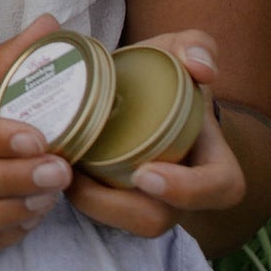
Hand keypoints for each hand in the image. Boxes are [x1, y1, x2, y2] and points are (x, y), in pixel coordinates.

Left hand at [68, 29, 246, 240]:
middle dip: (118, 207)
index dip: (187, 190)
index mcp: (214, 165)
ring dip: (90, 205)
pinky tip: (52, 171)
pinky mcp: (118, 205)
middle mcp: (183, 195)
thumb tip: (200, 68)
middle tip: (79, 175)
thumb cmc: (164, 74)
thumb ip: (197, 46)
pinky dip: (76, 198)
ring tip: (61, 170)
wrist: (138, 88)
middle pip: (159, 220)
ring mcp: (150, 204)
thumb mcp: (180, 51)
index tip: (146, 173)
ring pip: (123, 223)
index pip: (218, 189)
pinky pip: (100, 215)